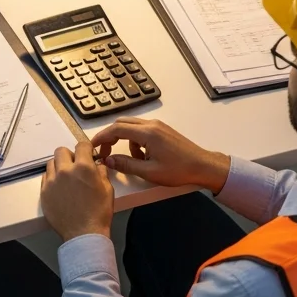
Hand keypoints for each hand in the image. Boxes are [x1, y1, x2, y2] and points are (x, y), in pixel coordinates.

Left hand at [41, 145, 113, 241]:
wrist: (83, 234)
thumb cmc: (99, 212)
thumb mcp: (107, 189)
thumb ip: (101, 172)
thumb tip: (97, 165)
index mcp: (83, 167)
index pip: (81, 145)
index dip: (85, 148)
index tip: (87, 154)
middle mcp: (64, 170)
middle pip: (61, 151)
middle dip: (69, 156)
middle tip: (75, 166)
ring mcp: (51, 181)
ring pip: (51, 163)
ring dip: (59, 166)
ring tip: (66, 178)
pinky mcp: (43, 192)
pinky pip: (45, 178)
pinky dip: (52, 179)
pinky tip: (60, 189)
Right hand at [92, 118, 230, 192]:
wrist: (203, 166)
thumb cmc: (178, 170)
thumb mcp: (149, 172)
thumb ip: (126, 165)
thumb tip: (108, 160)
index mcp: (147, 133)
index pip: (116, 129)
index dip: (101, 137)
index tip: (92, 147)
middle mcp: (151, 124)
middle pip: (121, 124)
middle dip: (110, 137)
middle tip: (105, 154)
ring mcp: (158, 126)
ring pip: (131, 127)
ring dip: (125, 141)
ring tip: (132, 161)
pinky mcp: (162, 130)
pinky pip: (141, 131)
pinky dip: (136, 142)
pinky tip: (144, 158)